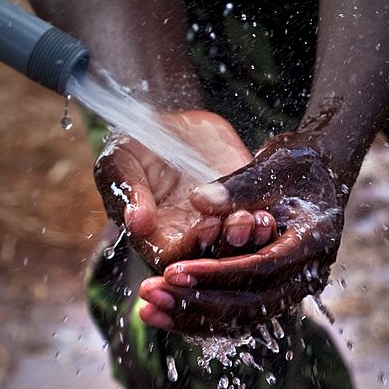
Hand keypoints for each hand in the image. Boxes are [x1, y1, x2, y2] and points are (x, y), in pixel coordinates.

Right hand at [95, 110, 277, 269]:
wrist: (174, 126)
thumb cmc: (135, 146)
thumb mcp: (121, 161)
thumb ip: (127, 190)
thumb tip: (136, 223)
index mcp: (156, 239)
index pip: (175, 259)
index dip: (192, 247)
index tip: (206, 224)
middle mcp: (190, 242)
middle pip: (212, 261)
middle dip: (228, 245)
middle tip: (239, 221)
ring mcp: (219, 230)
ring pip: (239, 250)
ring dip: (251, 238)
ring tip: (257, 217)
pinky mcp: (244, 213)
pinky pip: (258, 230)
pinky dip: (266, 226)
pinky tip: (268, 211)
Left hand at [137, 132, 346, 333]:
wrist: (323, 173)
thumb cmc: (299, 163)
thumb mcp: (273, 165)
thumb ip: (237, 186)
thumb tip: (196, 201)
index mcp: (313, 242)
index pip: (260, 269)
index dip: (215, 273)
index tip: (173, 271)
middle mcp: (308, 274)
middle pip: (251, 305)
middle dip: (197, 302)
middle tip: (152, 294)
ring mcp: (294, 289)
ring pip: (243, 318)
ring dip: (194, 317)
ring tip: (149, 310)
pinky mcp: (277, 293)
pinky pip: (240, 314)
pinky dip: (203, 315)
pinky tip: (166, 312)